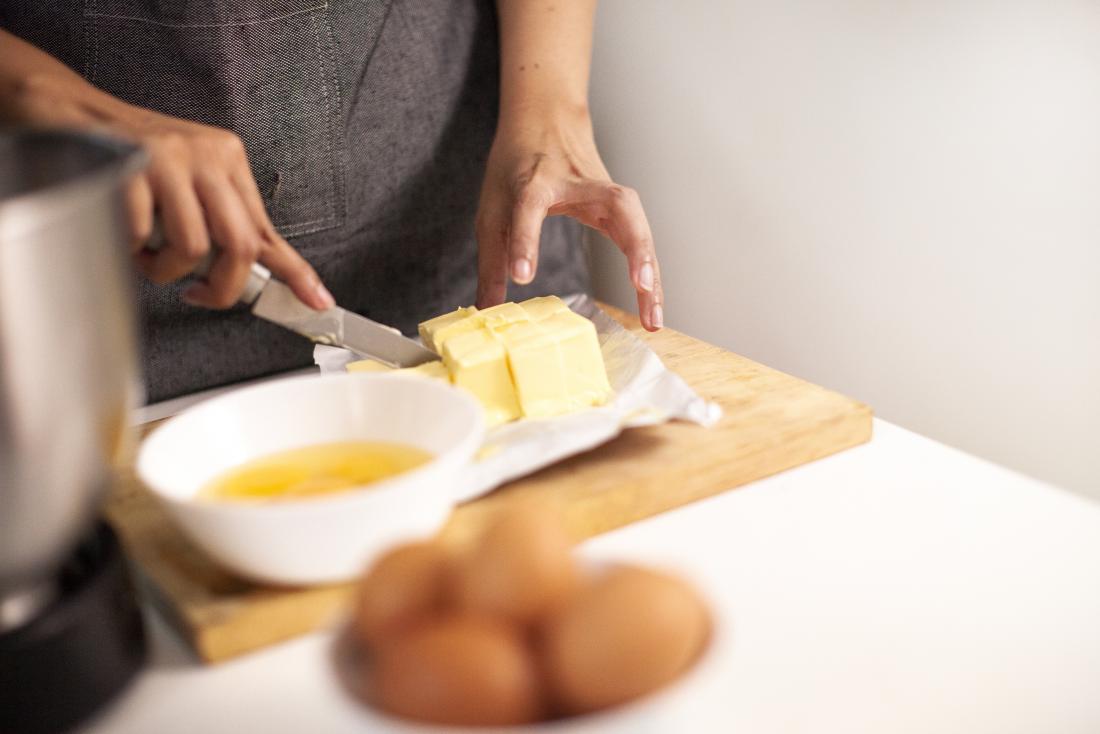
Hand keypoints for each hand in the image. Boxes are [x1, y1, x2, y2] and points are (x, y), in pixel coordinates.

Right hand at [119, 112, 333, 309]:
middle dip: (220, 288)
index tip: (318, 302)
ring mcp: (168, 158)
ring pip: (192, 247)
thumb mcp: (189, 182)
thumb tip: (253, 275)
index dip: (295, 272)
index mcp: (227, 159)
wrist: (66, 111)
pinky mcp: (130, 166)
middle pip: (240, 244)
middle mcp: (206, 154)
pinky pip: (142, 236)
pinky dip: (130, 249)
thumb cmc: (130, 156)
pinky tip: (121, 233)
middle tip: (198, 295)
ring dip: (165, 270)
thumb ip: (220, 222)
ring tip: (145, 254)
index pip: (267, 228)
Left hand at [475, 110, 663, 330]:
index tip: (522, 276)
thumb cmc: (517, 167)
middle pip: (616, 205)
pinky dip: (648, 269)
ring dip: (650, 267)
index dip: (525, 242)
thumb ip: (492, 262)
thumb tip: (486, 311)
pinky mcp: (618, 204)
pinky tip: (652, 301)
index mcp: (534, 181)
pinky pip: (639, 236)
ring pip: (637, 223)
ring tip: (653, 316)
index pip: (530, 208)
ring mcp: (605, 190)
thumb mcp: (492, 210)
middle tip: (640, 286)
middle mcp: (578, 182)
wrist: (546, 121)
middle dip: (634, 246)